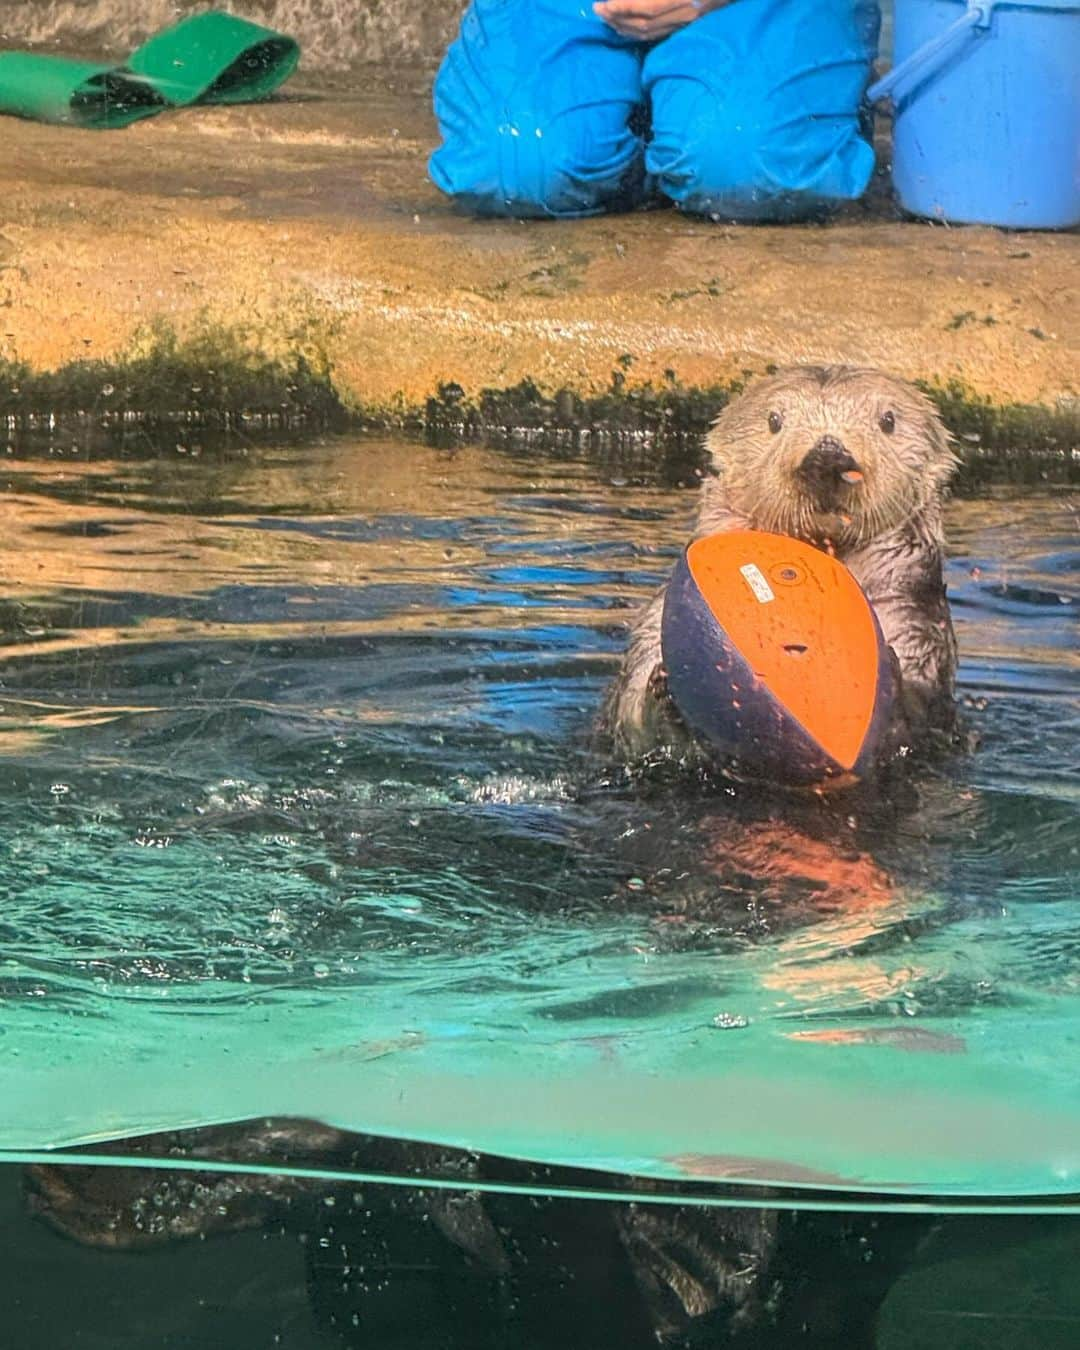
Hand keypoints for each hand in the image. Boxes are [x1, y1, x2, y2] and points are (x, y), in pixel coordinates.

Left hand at [593, 0, 727, 40]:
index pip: (649, 7)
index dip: (624, 7)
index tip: (605, 4)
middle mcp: (690, 11)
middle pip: (647, 23)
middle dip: (618, 19)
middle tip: (597, 11)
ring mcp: (692, 19)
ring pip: (653, 32)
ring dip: (626, 28)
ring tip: (607, 20)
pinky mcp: (693, 22)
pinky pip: (662, 33)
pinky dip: (640, 33)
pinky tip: (627, 28)